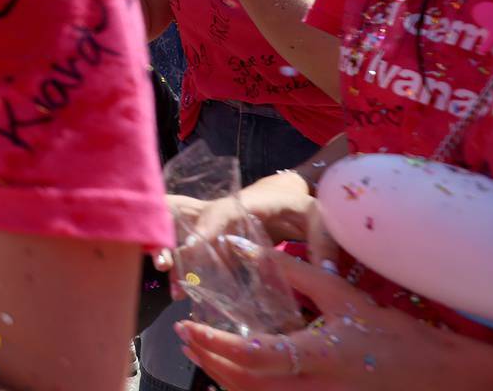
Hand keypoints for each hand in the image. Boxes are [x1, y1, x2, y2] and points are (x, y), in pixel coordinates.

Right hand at [156, 172, 333, 297]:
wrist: (290, 199)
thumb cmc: (306, 207)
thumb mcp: (321, 220)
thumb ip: (325, 245)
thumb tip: (328, 274)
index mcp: (248, 201)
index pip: (221, 211)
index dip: (205, 228)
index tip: (190, 247)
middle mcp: (225, 211)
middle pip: (190, 220)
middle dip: (174, 240)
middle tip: (164, 268)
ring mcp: (217, 225)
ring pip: (186, 236)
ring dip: (176, 259)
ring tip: (174, 291)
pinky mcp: (216, 240)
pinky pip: (196, 252)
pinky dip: (187, 269)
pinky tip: (183, 293)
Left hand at [178, 250, 492, 389]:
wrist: (441, 379)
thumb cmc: (392, 335)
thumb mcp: (342, 296)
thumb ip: (291, 271)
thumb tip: (239, 247)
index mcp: (321, 357)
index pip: (253, 355)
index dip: (213, 342)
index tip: (187, 325)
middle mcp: (317, 390)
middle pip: (244, 384)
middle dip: (208, 360)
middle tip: (186, 337)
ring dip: (221, 377)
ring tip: (201, 351)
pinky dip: (247, 390)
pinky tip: (234, 373)